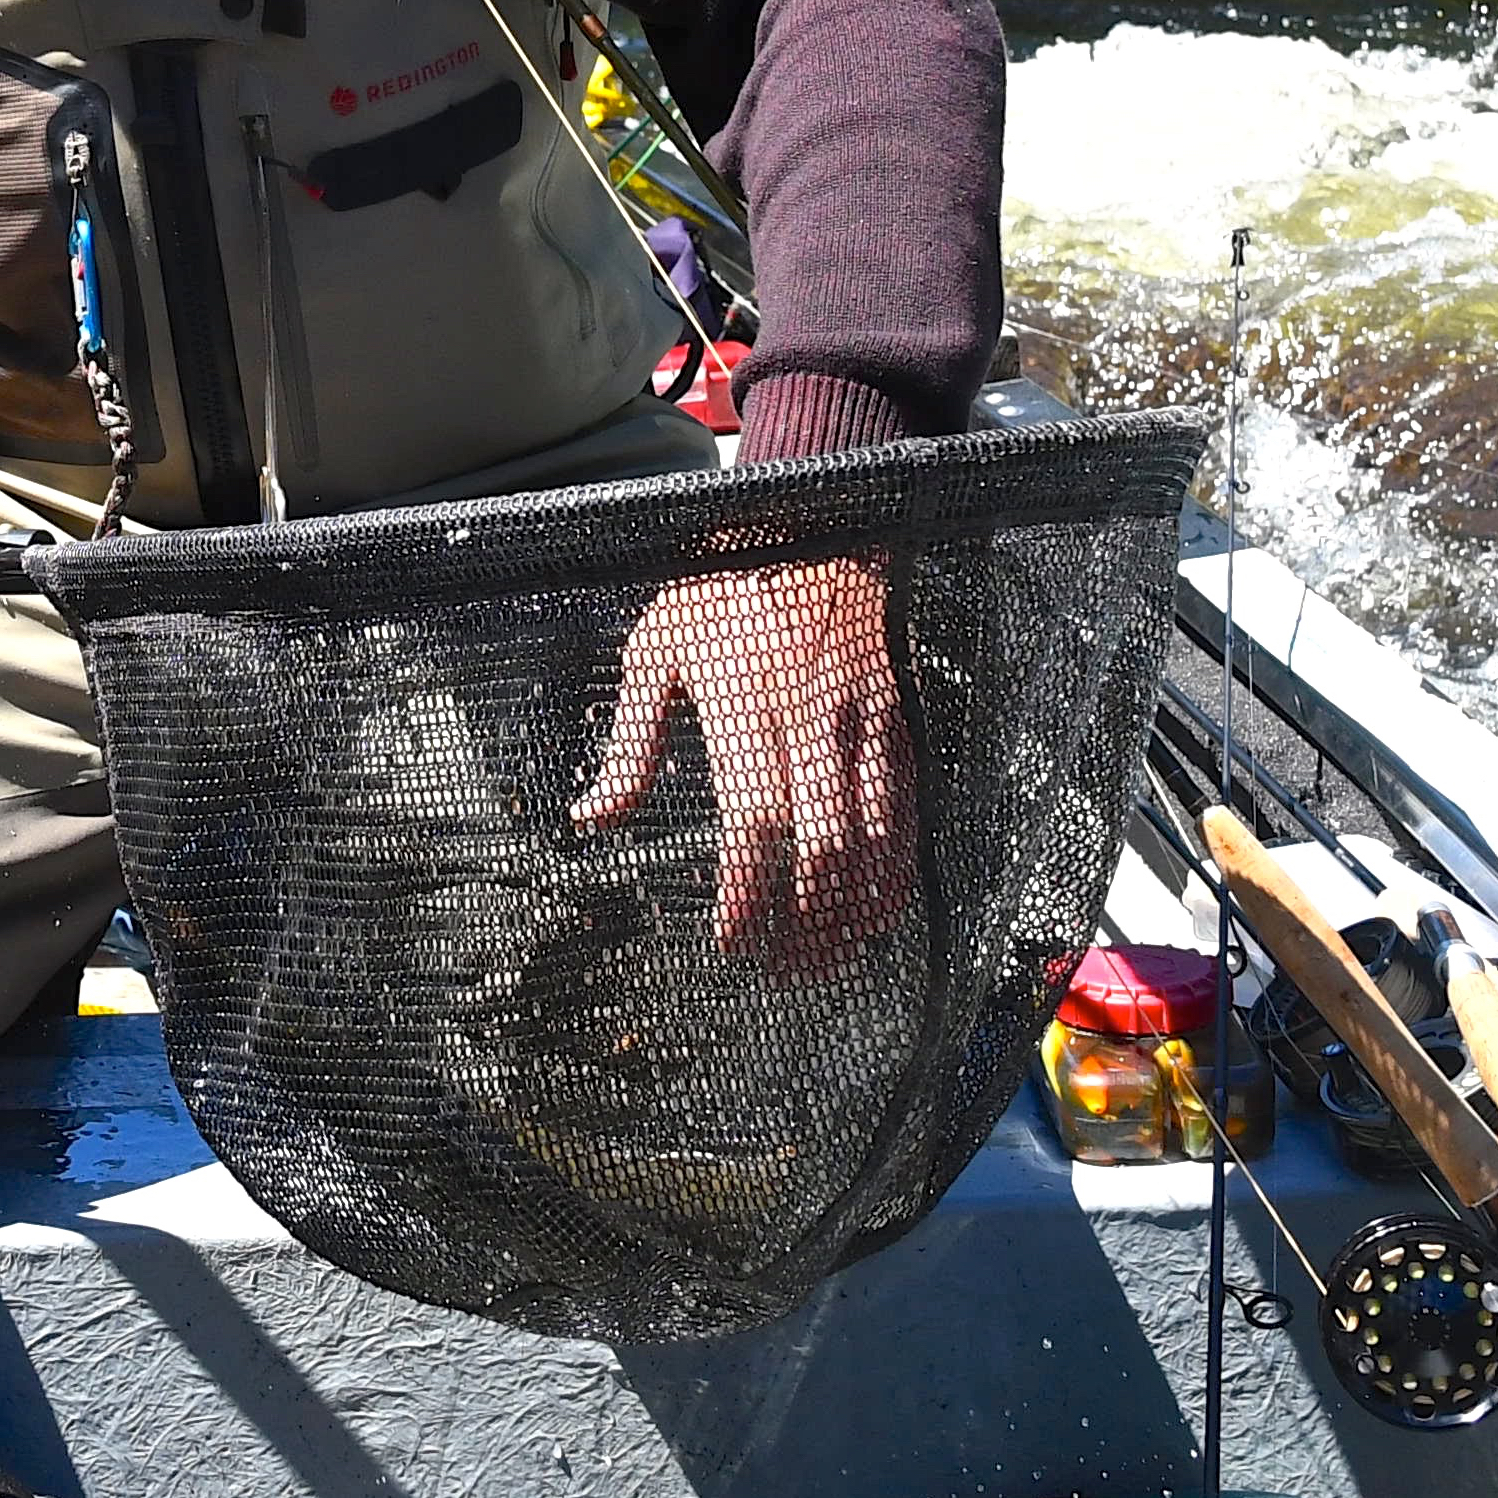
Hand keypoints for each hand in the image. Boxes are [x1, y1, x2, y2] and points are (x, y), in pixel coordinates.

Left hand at [574, 556, 907, 977]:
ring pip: (875, 837)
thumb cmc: (718, 591)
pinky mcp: (898, 721)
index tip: (730, 943)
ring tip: (828, 961)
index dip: (747, 892)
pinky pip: (907, 809)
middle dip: (806, 922)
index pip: (754, 822)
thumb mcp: (656, 650)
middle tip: (784, 973)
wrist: (812, 524)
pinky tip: (877, 912)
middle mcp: (813, 719)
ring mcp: (865, 722)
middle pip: (821, 846)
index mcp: (745, 703)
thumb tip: (591, 818)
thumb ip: (630, 741)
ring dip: (855, 911)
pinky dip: (896, 870)